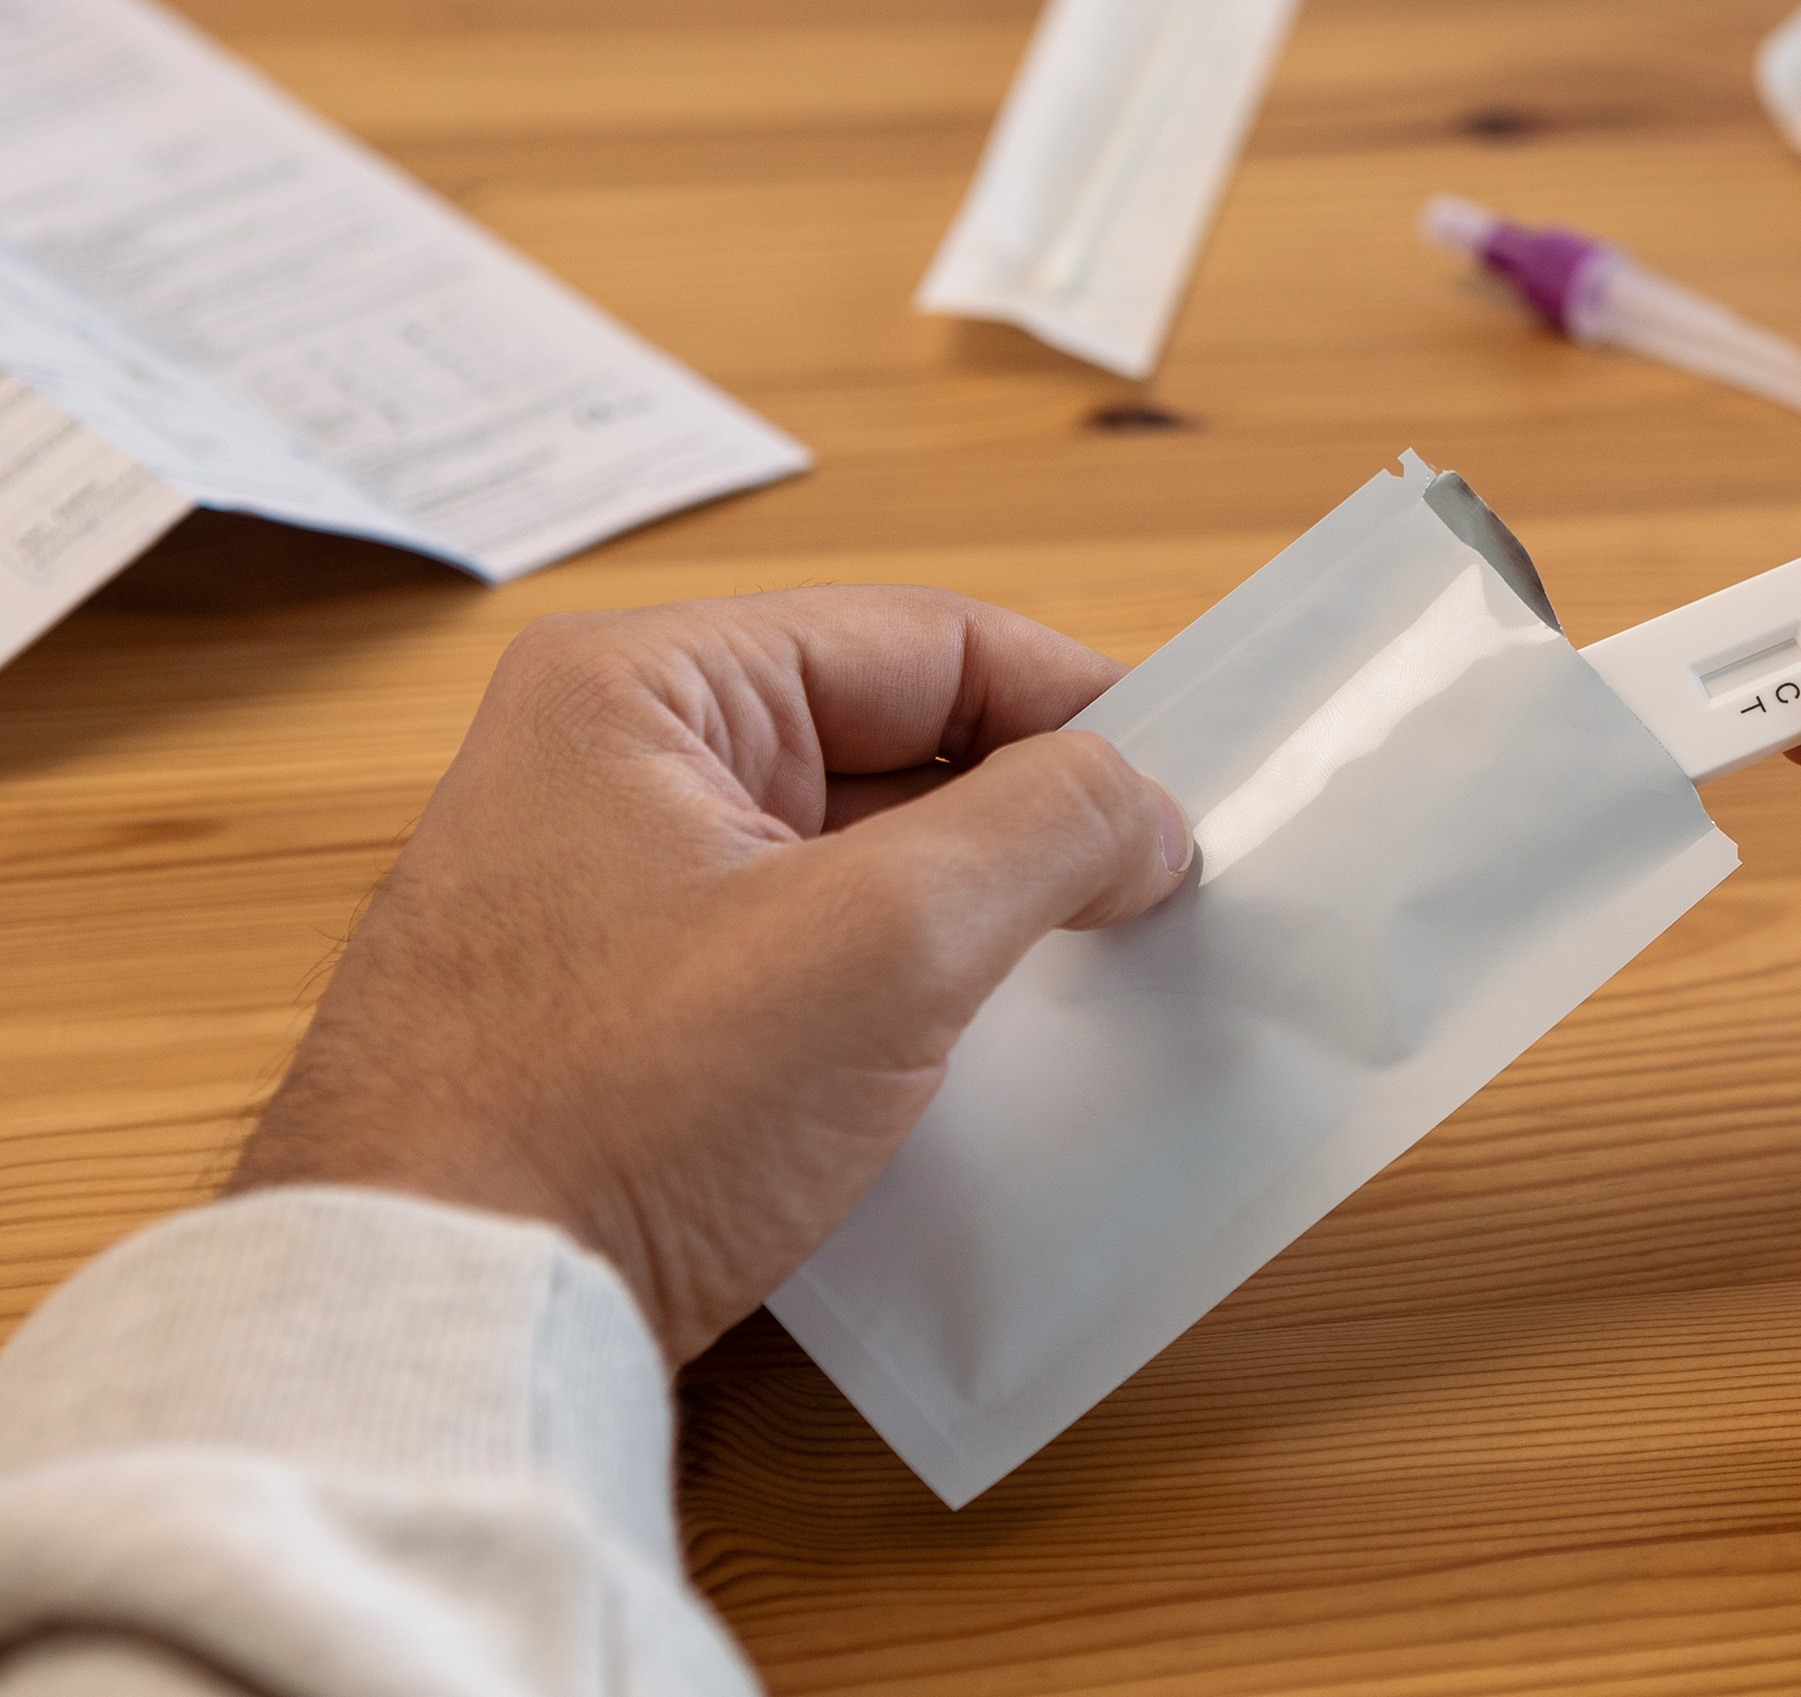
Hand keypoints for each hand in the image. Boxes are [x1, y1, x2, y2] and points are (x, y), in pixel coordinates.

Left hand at [228, 587, 1191, 1360]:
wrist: (444, 1320)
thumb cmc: (623, 1107)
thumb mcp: (883, 940)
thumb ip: (1046, 831)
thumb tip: (1150, 813)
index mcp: (646, 687)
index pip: (928, 642)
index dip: (1080, 710)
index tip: (1195, 795)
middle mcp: (610, 762)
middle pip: (893, 744)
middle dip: (1030, 820)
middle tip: (1156, 896)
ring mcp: (603, 889)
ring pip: (852, 856)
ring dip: (973, 911)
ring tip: (1087, 974)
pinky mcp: (616, 1006)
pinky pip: (800, 951)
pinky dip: (899, 987)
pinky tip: (977, 1052)